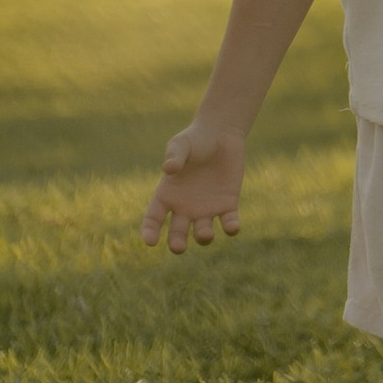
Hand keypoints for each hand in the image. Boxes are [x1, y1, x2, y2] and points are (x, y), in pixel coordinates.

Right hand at [142, 124, 244, 252]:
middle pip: (177, 234)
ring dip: (203, 236)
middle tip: (178, 247)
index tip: (150, 241)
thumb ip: (175, 156)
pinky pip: (229, 222)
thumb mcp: (181, 144)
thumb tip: (169, 169)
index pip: (152, 219)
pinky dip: (231, 228)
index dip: (149, 232)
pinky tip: (233, 227)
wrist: (221, 135)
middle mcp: (184, 208)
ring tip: (205, 233)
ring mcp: (206, 209)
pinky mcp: (228, 205)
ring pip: (203, 233)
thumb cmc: (195, 140)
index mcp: (167, 196)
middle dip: (177, 243)